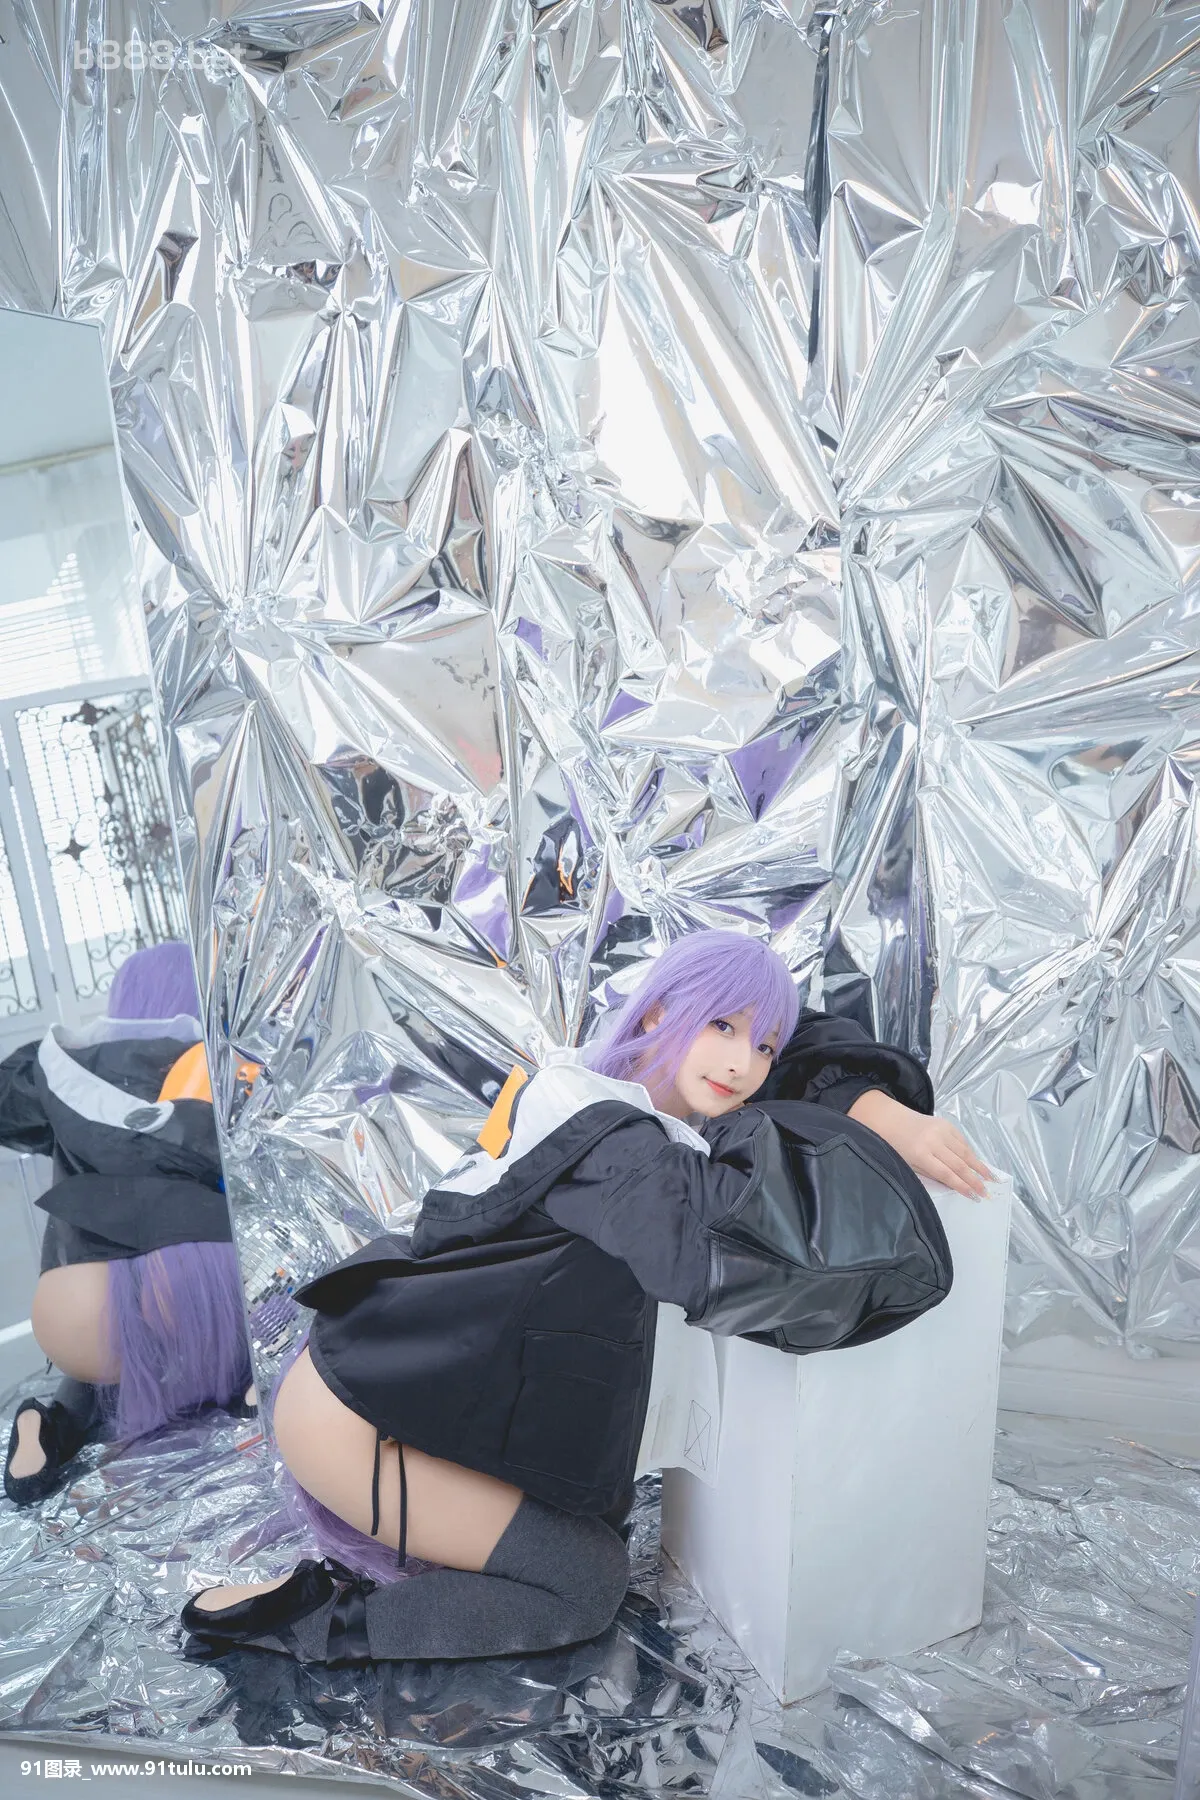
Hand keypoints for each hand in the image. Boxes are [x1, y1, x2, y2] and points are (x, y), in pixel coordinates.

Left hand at [846, 1090, 993, 1199]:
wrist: (889, 1119)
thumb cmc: (896, 1147)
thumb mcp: (909, 1165)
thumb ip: (931, 1175)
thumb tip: (954, 1185)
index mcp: (921, 1154)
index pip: (947, 1174)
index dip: (962, 1186)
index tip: (975, 1197)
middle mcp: (934, 1141)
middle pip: (959, 1164)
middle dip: (975, 1180)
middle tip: (986, 1192)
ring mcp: (941, 1130)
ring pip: (965, 1151)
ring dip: (979, 1166)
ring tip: (991, 1178)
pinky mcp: (946, 1123)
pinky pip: (962, 1141)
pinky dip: (971, 1152)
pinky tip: (978, 1163)